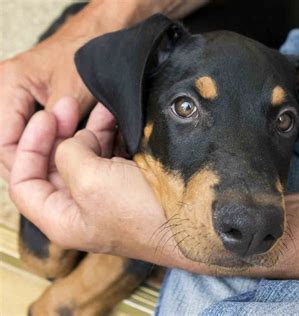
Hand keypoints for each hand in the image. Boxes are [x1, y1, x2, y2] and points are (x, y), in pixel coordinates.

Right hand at [0, 0, 200, 179]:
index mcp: (9, 85)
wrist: (104, 34)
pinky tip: (67, 158)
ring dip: (45, 157)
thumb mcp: (74, 89)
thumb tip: (58, 152)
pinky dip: (54, 147)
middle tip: (57, 182)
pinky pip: (41, 135)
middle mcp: (10, 93)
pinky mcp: (41, 107)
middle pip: (10, 143)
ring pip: (26, 142)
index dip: (23, 163)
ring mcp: (24, 101)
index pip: (3, 139)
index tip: (47, 178)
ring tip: (64, 173)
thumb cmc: (88, 51)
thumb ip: (61, 121)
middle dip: (34, 164)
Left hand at [8, 99, 190, 269]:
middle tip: (68, 105)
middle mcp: (80, 208)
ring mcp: (106, 194)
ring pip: (84, 155)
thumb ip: (69, 155)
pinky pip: (109, 153)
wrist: (195, 220)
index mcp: (61, 218)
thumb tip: (76, 141)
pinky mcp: (129, 183)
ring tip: (100, 106)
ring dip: (87, 128)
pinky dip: (110, 133)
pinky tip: (117, 116)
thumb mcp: (92, 182)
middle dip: (58, 132)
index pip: (24, 182)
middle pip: (53, 165)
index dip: (28, 148)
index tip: (46, 120)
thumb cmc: (144, 212)